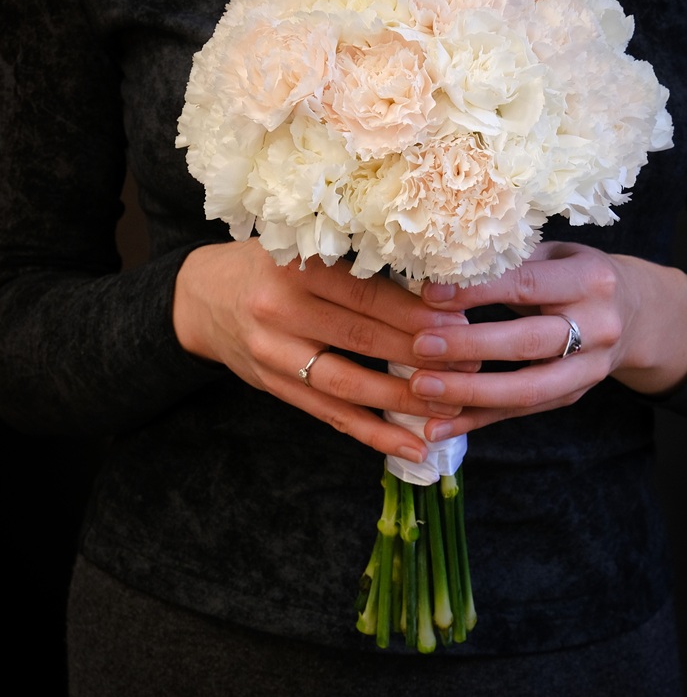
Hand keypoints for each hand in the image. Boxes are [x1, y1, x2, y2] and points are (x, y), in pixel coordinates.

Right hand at [173, 239, 468, 459]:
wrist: (204, 297)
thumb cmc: (271, 266)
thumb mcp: (306, 249)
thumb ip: (356, 267)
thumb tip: (435, 291)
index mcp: (295, 267)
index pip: (367, 294)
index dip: (417, 313)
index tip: (462, 323)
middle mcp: (279, 311)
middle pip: (362, 339)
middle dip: (422, 356)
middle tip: (473, 365)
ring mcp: (273, 355)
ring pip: (348, 384)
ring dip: (404, 401)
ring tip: (452, 409)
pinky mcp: (274, 388)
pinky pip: (330, 416)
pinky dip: (373, 434)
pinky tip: (411, 447)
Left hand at [407, 241, 686, 440]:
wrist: (636, 313)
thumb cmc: (578, 274)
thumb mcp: (556, 254)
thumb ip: (510, 262)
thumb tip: (441, 267)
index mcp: (591, 280)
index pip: (527, 285)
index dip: (477, 291)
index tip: (431, 294)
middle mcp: (597, 327)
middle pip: (527, 343)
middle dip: (469, 346)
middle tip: (420, 346)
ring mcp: (589, 369)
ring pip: (526, 389)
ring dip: (469, 393)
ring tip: (420, 389)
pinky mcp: (573, 396)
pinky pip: (520, 412)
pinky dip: (476, 420)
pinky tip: (437, 426)